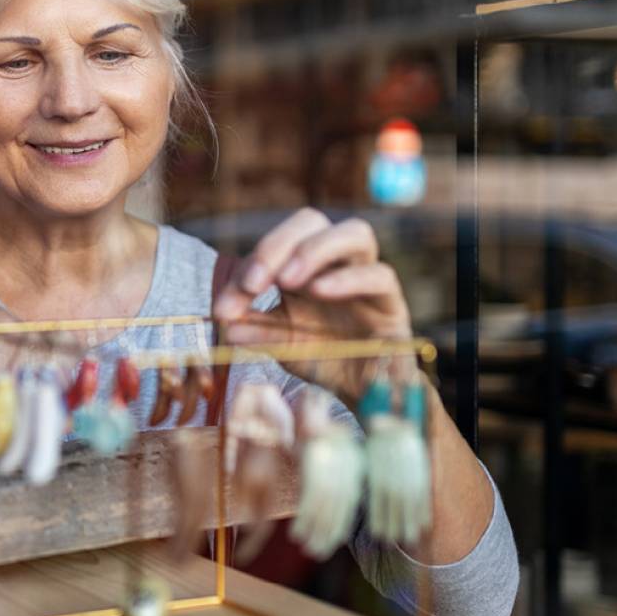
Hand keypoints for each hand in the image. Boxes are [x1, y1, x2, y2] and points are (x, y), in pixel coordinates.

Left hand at [211, 208, 412, 402]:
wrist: (363, 394)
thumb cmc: (322, 359)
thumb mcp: (279, 343)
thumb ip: (254, 328)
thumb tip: (223, 319)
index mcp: (303, 266)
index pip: (275, 245)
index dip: (246, 269)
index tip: (223, 307)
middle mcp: (336, 263)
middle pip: (312, 222)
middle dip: (277, 245)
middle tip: (253, 283)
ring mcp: (368, 277)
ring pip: (355, 233)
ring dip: (314, 250)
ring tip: (286, 280)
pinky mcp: (392, 304)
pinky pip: (379, 276)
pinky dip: (348, 279)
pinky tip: (320, 291)